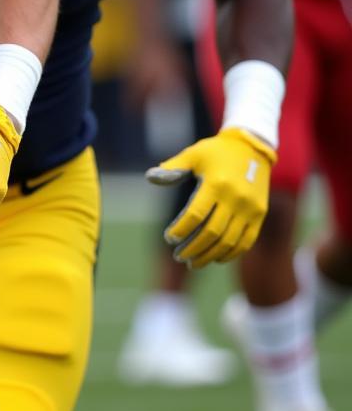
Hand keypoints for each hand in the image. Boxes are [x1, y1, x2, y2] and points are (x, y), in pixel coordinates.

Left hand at [146, 127, 275, 267]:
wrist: (252, 147)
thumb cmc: (215, 151)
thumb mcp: (193, 155)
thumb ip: (173, 168)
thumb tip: (149, 177)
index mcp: (216, 183)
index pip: (195, 215)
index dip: (181, 229)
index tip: (169, 238)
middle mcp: (235, 199)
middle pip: (212, 233)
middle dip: (193, 248)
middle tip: (178, 256)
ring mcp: (250, 209)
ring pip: (229, 242)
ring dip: (209, 255)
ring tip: (193, 262)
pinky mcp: (259, 215)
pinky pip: (246, 242)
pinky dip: (230, 254)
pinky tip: (215, 258)